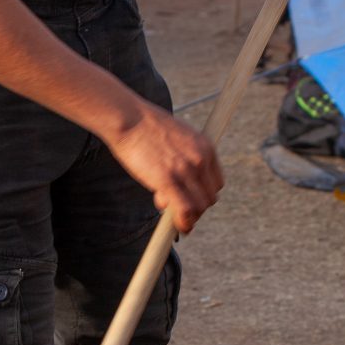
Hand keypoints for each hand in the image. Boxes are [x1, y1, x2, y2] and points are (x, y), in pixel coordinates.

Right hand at [105, 102, 224, 233]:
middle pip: (209, 197)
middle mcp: (200, 159)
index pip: (216, 183)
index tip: (190, 199)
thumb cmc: (146, 127)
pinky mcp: (168, 180)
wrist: (128, 117)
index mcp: (206, 147)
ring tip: (168, 210)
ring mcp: (185, 171)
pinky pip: (185, 211)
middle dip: (195, 207)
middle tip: (176, 208)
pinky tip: (179, 228)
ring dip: (187, 216)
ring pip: (199, 207)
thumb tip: (177, 185)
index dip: (202, 194)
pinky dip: (184, 223)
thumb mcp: (177, 136)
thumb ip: (183, 158)